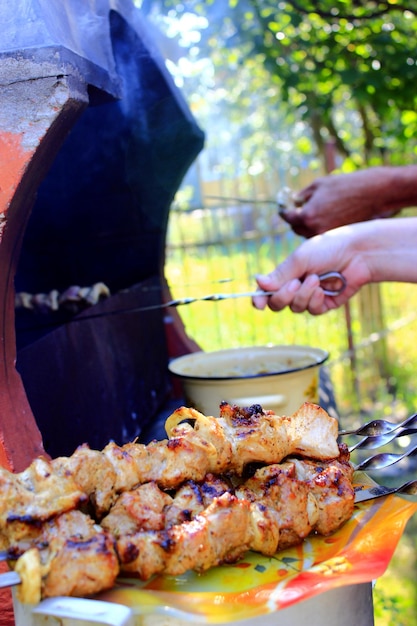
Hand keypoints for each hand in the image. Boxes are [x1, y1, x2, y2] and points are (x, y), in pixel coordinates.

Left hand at [279, 168, 409, 237]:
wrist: (372, 194)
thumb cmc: (345, 185)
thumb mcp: (319, 185)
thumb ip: (302, 195)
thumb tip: (294, 202)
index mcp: (308, 215)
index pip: (288, 218)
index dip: (284, 212)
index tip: (284, 208)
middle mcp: (315, 230)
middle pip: (296, 229)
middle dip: (295, 220)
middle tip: (297, 210)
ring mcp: (326, 236)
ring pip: (308, 234)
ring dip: (307, 226)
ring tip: (313, 213)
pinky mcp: (336, 238)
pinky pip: (321, 236)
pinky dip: (319, 229)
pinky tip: (325, 218)